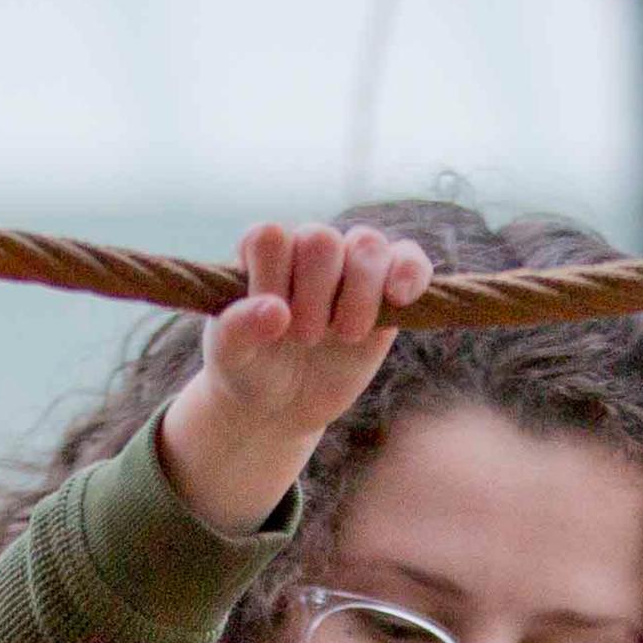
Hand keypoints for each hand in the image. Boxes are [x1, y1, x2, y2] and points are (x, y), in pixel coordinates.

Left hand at [152, 223, 429, 535]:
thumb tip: (275, 311)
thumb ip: (239, 330)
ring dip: (359, 293)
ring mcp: (350, 266)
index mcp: (264, 253)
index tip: (274, 322)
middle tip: (305, 339)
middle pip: (322, 239)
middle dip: (315, 295)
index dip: (275, 280)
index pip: (273, 238)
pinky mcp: (388, 290)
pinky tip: (398, 299)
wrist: (283, 404)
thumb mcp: (232, 357)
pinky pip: (409, 259)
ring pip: (367, 244)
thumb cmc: (251, 370)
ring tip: (346, 336)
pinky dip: (410, 273)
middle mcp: (307, 250)